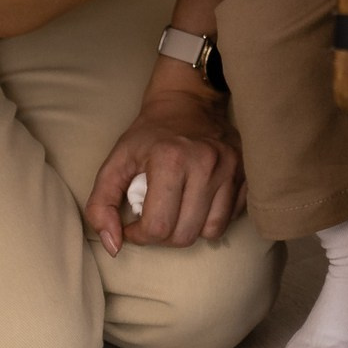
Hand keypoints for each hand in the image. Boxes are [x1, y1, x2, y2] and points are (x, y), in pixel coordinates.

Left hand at [84, 75, 245, 251]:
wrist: (188, 101)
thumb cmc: (149, 134)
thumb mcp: (116, 162)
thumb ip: (101, 205)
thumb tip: (113, 246)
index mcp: (170, 159)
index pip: (157, 226)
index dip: (139, 235)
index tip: (134, 224)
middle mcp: (205, 163)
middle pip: (185, 234)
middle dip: (163, 236)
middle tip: (155, 217)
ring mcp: (231, 168)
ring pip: (212, 231)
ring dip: (190, 229)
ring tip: (178, 211)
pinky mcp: (247, 172)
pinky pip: (232, 217)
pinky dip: (213, 218)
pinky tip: (199, 201)